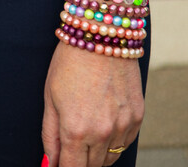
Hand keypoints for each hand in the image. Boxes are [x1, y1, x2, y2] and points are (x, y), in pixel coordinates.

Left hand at [42, 43, 142, 166]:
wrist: (101, 33)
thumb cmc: (70, 62)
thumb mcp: (50, 97)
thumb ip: (50, 135)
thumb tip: (50, 163)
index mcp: (75, 130)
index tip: (62, 164)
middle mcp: (101, 133)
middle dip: (80, 162)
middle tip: (73, 147)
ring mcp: (122, 126)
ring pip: (110, 159)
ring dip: (98, 154)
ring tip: (88, 132)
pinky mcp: (137, 117)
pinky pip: (126, 143)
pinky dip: (115, 141)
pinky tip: (105, 124)